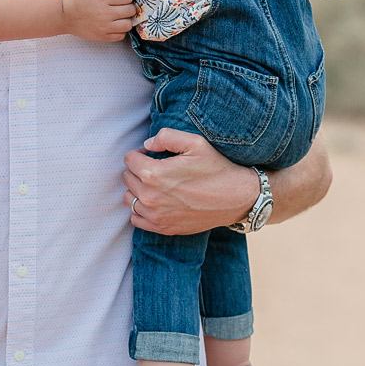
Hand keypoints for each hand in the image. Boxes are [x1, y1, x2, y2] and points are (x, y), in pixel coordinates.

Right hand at [62, 0, 135, 41]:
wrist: (63, 15)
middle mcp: (105, 13)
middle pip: (130, 10)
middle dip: (128, 6)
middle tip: (122, 6)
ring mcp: (104, 27)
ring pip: (128, 25)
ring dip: (126, 19)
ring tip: (120, 16)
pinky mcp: (102, 36)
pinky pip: (121, 36)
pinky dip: (120, 31)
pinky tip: (115, 25)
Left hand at [123, 128, 258, 234]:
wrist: (237, 198)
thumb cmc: (217, 167)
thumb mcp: (195, 142)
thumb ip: (166, 136)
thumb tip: (147, 145)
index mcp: (154, 174)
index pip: (129, 159)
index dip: (141, 153)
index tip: (154, 155)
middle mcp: (150, 197)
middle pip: (127, 178)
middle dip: (138, 170)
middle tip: (157, 168)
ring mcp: (156, 216)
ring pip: (129, 198)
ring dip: (138, 189)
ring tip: (157, 184)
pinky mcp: (163, 228)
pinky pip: (136, 219)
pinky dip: (141, 209)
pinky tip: (157, 201)